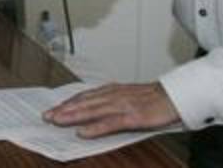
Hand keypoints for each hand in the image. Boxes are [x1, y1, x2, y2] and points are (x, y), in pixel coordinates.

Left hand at [43, 82, 180, 137]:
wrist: (175, 96)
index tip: (53, 108)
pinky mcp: (133, 117)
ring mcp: (123, 105)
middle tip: (47, 115)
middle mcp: (114, 95)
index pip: (85, 96)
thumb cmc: (152, 98)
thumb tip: (93, 108)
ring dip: (73, 116)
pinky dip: (95, 127)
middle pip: (84, 102)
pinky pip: (110, 123)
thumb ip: (111, 100)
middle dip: (64, 109)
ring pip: (92, 110)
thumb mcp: (128, 95)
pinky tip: (83, 132)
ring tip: (57, 121)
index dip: (68, 102)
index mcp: (112, 90)